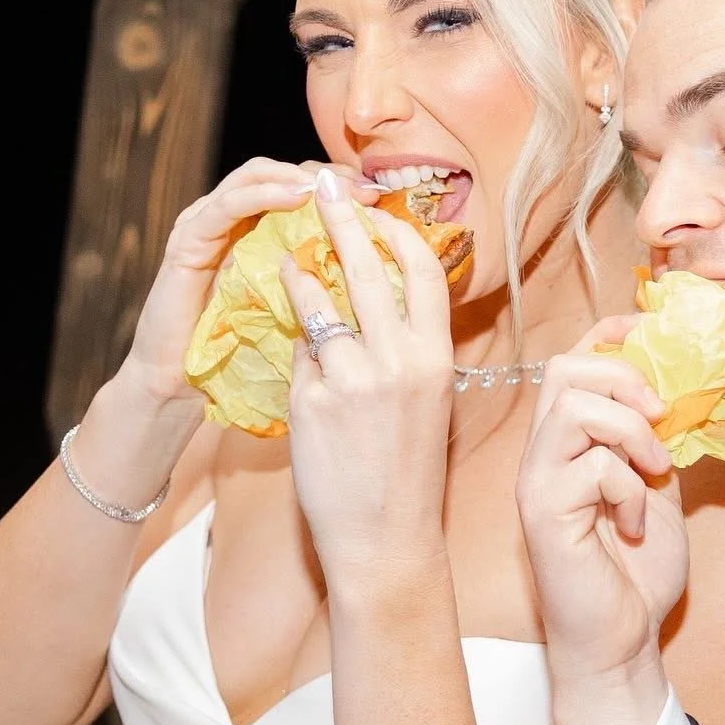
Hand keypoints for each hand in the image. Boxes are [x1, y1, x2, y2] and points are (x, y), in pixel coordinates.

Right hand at [121, 156, 375, 413]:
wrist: (181, 388)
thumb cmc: (244, 358)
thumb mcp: (300, 316)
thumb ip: (329, 288)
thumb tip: (388, 274)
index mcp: (265, 234)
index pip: (309, 189)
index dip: (347, 189)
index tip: (384, 200)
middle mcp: (237, 221)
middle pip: (287, 173)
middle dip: (330, 177)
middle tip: (365, 189)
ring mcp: (208, 225)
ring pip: (256, 176)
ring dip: (297, 176)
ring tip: (332, 188)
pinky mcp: (187, 242)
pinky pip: (226, 206)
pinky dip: (262, 195)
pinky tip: (296, 198)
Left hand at [280, 173, 453, 577]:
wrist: (385, 538)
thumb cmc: (407, 472)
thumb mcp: (425, 401)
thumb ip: (407, 350)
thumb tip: (375, 300)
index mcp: (435, 359)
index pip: (422, 272)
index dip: (397, 231)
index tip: (375, 209)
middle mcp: (398, 362)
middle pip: (368, 269)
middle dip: (342, 219)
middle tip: (322, 186)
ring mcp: (352, 380)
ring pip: (321, 304)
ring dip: (302, 273)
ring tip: (289, 256)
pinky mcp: (311, 401)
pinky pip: (298, 356)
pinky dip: (295, 348)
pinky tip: (294, 354)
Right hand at [516, 327, 681, 695]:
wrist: (623, 641)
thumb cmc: (636, 572)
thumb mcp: (659, 489)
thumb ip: (658, 440)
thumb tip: (685, 390)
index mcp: (567, 443)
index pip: (574, 360)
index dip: (614, 338)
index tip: (657, 343)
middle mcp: (542, 455)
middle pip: (565, 369)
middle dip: (625, 379)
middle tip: (661, 417)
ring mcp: (537, 483)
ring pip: (572, 408)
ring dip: (630, 432)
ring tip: (654, 471)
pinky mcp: (542, 515)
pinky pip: (592, 467)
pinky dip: (629, 488)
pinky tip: (635, 522)